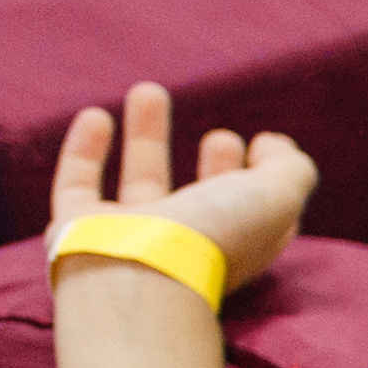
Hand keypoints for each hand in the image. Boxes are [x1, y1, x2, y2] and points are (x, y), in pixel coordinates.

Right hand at [48, 83, 313, 298]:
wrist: (140, 278)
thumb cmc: (213, 238)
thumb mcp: (275, 198)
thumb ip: (290, 169)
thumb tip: (275, 145)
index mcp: (236, 248)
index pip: (259, 217)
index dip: (267, 181)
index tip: (265, 144)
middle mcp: (184, 247)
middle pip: (201, 203)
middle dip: (216, 167)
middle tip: (222, 137)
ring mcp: (129, 239)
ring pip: (140, 185)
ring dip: (146, 138)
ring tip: (150, 90)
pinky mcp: (77, 229)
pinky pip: (77, 186)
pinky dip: (85, 150)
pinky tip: (96, 115)